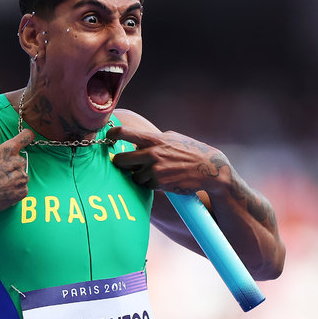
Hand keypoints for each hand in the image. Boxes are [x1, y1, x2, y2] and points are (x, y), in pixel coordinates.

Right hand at [0, 128, 34, 213]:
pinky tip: (3, 190)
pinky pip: (22, 187)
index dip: (27, 135)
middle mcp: (18, 162)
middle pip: (20, 159)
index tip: (27, 136)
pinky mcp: (22, 192)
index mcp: (8, 150)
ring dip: (14, 177)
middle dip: (12, 163)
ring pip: (22, 174)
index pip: (26, 137)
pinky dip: (15, 189)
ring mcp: (21, 178)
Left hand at [107, 126, 229, 194]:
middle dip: (121, 163)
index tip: (107, 138)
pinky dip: (150, 183)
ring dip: (139, 175)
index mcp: (154, 139)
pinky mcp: (159, 184)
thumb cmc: (190, 151)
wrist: (209, 169)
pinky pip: (145, 185)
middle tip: (124, 163)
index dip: (112, 135)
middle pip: (121, 160)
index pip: (124, 133)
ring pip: (134, 175)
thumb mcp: (172, 138)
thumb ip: (153, 139)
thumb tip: (134, 142)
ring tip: (154, 172)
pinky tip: (162, 179)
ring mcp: (155, 170)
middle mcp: (152, 153)